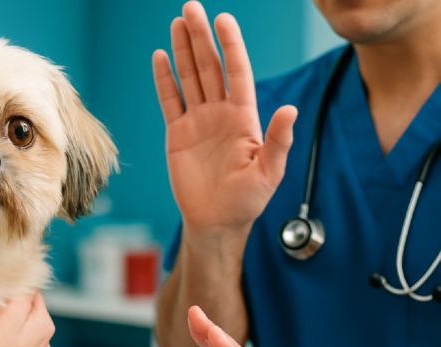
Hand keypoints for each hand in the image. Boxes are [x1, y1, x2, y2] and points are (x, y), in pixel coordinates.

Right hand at [152, 1, 296, 238]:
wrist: (215, 221)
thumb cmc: (247, 200)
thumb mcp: (269, 173)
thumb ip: (278, 141)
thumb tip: (290, 110)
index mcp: (244, 117)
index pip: (237, 72)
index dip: (231, 45)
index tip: (223, 19)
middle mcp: (220, 112)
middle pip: (210, 66)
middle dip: (201, 37)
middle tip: (191, 8)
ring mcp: (198, 121)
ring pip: (189, 77)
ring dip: (183, 50)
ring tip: (177, 23)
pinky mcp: (177, 133)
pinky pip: (169, 101)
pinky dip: (164, 80)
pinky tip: (160, 58)